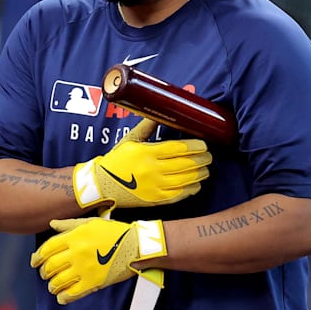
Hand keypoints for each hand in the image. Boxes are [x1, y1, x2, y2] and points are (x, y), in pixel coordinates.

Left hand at [30, 217, 166, 304]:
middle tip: (45, 275)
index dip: (37, 258)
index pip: (47, 249)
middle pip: (50, 266)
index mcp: (74, 237)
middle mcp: (76, 253)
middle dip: (44, 272)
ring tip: (54, 286)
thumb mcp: (91, 223)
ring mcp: (84, 269)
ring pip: (58, 282)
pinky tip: (61, 297)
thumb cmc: (115, 232)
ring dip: (52, 286)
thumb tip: (52, 224)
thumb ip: (69, 224)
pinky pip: (72, 294)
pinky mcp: (93, 283)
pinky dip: (63, 297)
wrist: (137, 246)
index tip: (35, 263)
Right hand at [72, 118, 209, 213]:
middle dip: (202, 159)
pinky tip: (197, 184)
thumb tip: (160, 109)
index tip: (203, 144)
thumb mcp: (130, 139)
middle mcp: (152, 170)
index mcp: (147, 153)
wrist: (102, 185)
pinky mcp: (155, 200)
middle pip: (186, 164)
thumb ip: (147, 125)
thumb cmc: (117, 160)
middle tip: (209, 156)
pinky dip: (191, 189)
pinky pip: (179, 195)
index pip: (178, 148)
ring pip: (186, 180)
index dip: (195, 146)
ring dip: (200, 174)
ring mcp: (155, 187)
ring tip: (206, 169)